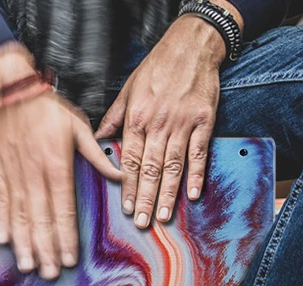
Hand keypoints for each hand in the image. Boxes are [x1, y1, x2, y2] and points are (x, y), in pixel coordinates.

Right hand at [0, 45, 120, 279]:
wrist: (13, 91)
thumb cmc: (47, 108)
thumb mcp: (79, 127)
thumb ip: (98, 155)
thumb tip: (121, 173)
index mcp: (57, 165)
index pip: (63, 210)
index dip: (66, 237)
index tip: (68, 258)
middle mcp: (34, 173)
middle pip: (40, 219)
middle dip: (45, 249)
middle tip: (48, 272)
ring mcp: (13, 173)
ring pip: (18, 215)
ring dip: (23, 242)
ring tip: (28, 264)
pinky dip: (0, 220)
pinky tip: (3, 239)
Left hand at [94, 9, 237, 227]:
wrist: (191, 46)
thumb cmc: (157, 67)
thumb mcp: (127, 89)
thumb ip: (113, 118)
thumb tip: (98, 139)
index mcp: (136, 119)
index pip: (129, 160)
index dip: (127, 186)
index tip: (125, 207)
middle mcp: (158, 124)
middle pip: (150, 169)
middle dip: (144, 198)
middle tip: (141, 222)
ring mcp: (182, 124)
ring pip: (173, 165)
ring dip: (168, 194)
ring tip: (163, 216)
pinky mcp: (203, 121)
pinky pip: (199, 153)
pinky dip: (196, 175)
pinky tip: (192, 194)